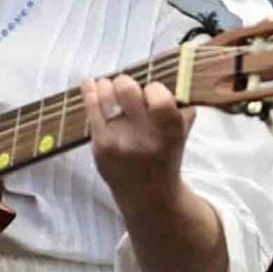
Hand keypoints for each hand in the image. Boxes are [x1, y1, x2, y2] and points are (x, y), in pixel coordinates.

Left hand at [79, 75, 195, 207]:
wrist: (148, 196)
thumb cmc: (165, 156)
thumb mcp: (182, 134)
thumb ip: (181, 107)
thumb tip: (176, 74)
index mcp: (170, 131)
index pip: (159, 95)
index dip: (153, 87)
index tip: (151, 91)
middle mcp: (145, 137)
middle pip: (127, 90)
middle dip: (125, 82)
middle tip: (126, 85)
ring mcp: (119, 141)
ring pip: (106, 96)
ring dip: (107, 85)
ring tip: (109, 86)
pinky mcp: (101, 146)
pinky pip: (92, 111)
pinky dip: (90, 93)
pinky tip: (90, 83)